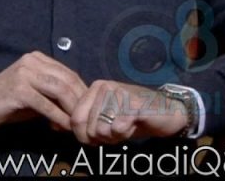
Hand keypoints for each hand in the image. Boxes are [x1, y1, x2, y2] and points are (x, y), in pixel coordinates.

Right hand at [0, 51, 87, 130]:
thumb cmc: (6, 102)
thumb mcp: (34, 94)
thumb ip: (54, 95)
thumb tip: (77, 108)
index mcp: (38, 59)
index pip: (68, 73)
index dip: (82, 92)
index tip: (89, 109)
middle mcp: (33, 62)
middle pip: (67, 80)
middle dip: (81, 101)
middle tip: (87, 119)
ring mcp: (25, 74)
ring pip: (60, 90)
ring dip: (72, 109)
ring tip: (78, 124)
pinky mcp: (19, 90)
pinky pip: (46, 104)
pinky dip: (58, 117)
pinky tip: (64, 127)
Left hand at [70, 81, 188, 145]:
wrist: (166, 113)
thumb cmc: (132, 117)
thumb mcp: (104, 117)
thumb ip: (84, 120)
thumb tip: (57, 126)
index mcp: (94, 88)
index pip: (74, 120)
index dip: (84, 136)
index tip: (99, 136)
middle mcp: (105, 87)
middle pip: (86, 128)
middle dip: (100, 138)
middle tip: (115, 131)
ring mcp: (120, 93)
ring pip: (101, 130)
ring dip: (114, 137)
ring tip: (125, 126)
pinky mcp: (134, 105)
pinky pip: (118, 129)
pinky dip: (125, 134)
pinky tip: (134, 125)